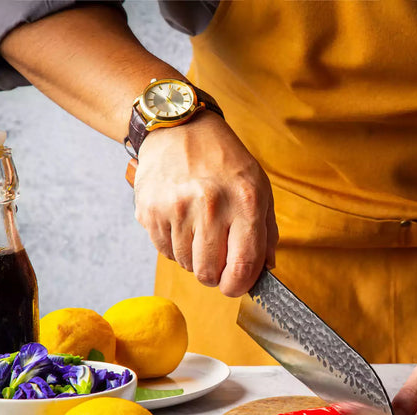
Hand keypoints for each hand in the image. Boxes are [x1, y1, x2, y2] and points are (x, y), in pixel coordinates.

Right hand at [132, 111, 277, 296]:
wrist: (179, 128)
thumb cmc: (224, 160)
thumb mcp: (259, 187)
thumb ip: (266, 232)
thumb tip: (265, 270)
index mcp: (244, 202)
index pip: (243, 265)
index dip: (239, 286)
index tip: (236, 285)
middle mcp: (210, 205)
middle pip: (208, 273)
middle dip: (215, 274)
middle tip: (217, 258)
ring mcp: (176, 208)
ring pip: (185, 264)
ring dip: (193, 257)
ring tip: (198, 230)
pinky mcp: (150, 210)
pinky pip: (164, 251)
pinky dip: (174, 246)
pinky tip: (181, 223)